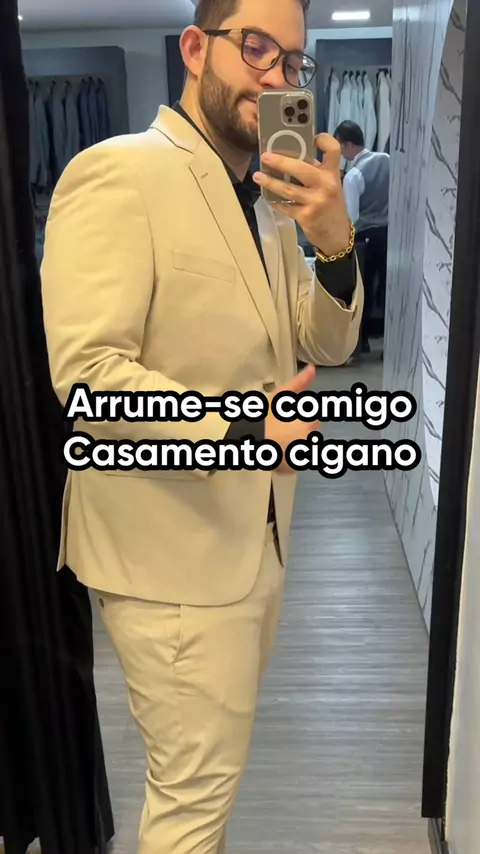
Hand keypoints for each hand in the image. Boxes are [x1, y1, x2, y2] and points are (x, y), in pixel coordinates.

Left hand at [252, 134, 349, 256]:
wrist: (337, 234)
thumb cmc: (331, 206)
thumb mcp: (330, 186)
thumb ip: (316, 172)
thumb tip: (290, 157)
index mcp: (332, 174)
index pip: (333, 149)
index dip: (323, 139)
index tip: (312, 136)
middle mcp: (326, 185)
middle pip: (301, 168)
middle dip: (280, 162)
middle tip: (265, 157)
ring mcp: (315, 201)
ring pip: (288, 189)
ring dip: (270, 182)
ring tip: (257, 176)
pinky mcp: (306, 216)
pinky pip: (285, 206)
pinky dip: (274, 201)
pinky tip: (267, 196)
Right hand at [266, 364, 320, 473]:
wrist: (247, 439)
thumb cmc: (264, 415)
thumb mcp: (281, 395)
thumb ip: (300, 383)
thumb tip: (313, 368)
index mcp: (309, 422)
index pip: (314, 419)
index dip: (301, 417)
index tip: (286, 418)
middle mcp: (309, 440)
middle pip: (311, 434)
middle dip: (300, 431)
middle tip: (281, 428)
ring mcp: (301, 456)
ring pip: (304, 448)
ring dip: (296, 444)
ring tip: (278, 440)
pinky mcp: (292, 468)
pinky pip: (296, 464)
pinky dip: (290, 460)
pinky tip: (277, 452)